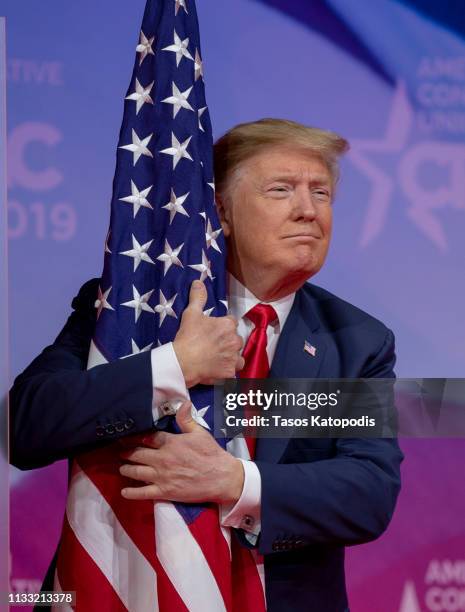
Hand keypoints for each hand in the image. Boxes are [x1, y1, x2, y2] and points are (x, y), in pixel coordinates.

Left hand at [119, 401, 244, 503]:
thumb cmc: (211, 454)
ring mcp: (162, 476)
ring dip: (126, 469)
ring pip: (136, 472)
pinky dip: (131, 492)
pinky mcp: (164, 492)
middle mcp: (162, 458)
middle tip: (118, 451)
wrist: (222, 478)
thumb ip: (187, 419)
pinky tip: (124, 491)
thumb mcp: (200, 433)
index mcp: (171, 443)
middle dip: (125, 452)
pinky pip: (143, 493)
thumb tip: (183, 402)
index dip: (134, 437)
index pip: (146, 437)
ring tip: (122, 468)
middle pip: (137, 454)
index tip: (125, 436)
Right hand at [173, 280, 243, 386]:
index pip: (231, 322)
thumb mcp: (191, 314)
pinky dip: (230, 370)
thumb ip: (198, 297)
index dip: (222, 326)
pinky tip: (220, 369)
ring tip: (218, 358)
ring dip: (231, 356)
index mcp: (228, 325)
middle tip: (213, 345)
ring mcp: (234, 357)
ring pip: (238, 355)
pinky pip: (235, 371)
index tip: (213, 331)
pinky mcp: (231, 372)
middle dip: (228, 341)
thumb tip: (198, 282)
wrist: (183, 362)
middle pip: (235, 339)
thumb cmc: (188, 337)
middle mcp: (235, 340)